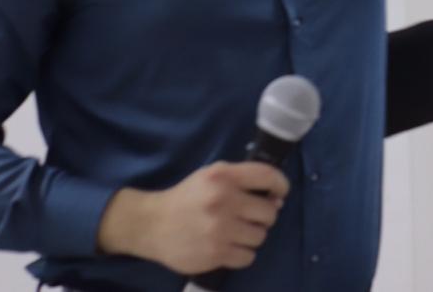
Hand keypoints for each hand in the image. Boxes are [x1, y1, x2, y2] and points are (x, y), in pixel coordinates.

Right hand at [97, 161, 289, 274]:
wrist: (151, 225)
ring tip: (236, 232)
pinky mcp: (215, 253)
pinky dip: (242, 254)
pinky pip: (248, 257)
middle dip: (264, 216)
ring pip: (261, 236)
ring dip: (252, 236)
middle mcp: (223, 200)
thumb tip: (277, 199)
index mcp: (223, 176)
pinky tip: (229, 247)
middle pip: (269, 213)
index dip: (281, 185)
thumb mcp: (211, 176)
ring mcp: (219, 229)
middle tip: (249, 217)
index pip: (268, 177)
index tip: (279, 193)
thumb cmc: (187, 197)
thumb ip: (243, 180)